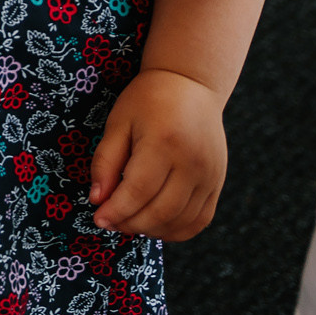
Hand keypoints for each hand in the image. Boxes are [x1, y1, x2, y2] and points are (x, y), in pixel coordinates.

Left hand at [87, 68, 225, 238]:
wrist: (191, 84)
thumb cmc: (148, 100)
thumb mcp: (118, 122)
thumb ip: (105, 161)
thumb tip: (97, 199)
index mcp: (164, 143)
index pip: (138, 191)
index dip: (116, 211)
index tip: (98, 219)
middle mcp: (192, 163)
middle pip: (161, 211)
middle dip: (130, 223)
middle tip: (110, 222)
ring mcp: (210, 175)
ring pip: (181, 221)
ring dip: (152, 230)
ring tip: (129, 223)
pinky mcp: (218, 183)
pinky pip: (200, 220)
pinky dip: (176, 230)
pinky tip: (155, 225)